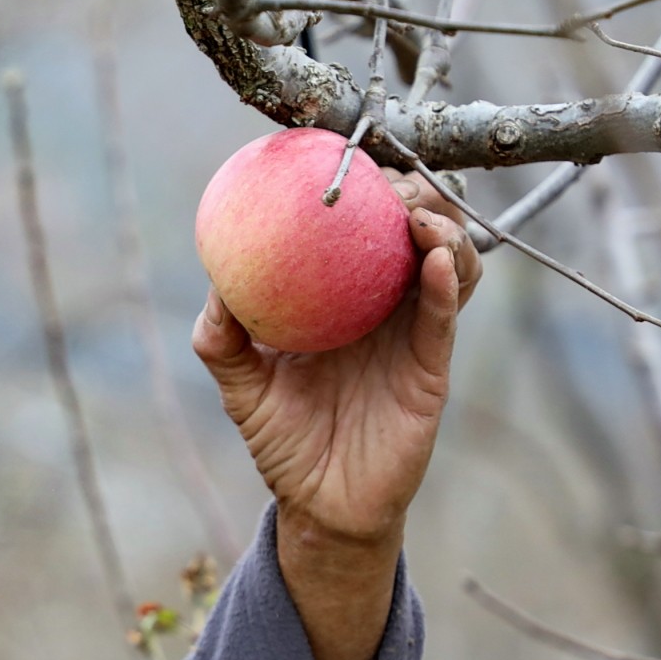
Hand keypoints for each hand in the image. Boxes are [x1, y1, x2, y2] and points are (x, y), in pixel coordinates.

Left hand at [191, 169, 480, 549]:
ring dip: (440, 227)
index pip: (359, 231)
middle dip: (410, 192)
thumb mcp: (240, 385)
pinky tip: (434, 257)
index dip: (364, 187)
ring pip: (447, 263)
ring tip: (414, 213)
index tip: (347, 152)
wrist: (320, 508)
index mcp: (343, 301)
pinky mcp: (432, 368)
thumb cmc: (282, 441)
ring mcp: (413, 335)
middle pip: (414, 231)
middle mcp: (384, 308)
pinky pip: (445, 317)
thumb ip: (221, 337)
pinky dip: (447, 281)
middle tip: (386, 177)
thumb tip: (213, 283)